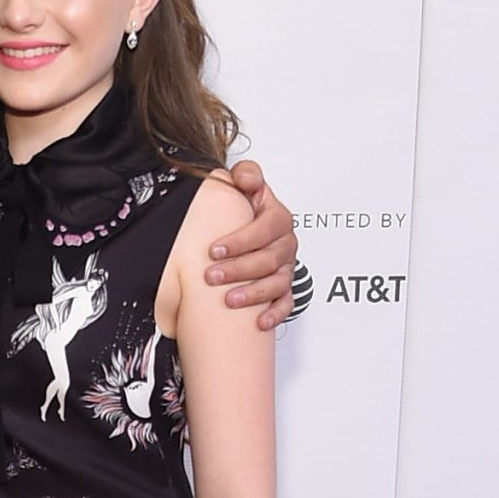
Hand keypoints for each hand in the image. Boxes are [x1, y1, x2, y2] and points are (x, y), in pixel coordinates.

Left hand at [207, 160, 296, 329]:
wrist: (245, 227)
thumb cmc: (243, 209)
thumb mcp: (244, 185)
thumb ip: (246, 175)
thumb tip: (247, 178)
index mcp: (278, 218)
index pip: (266, 228)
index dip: (241, 239)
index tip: (214, 249)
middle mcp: (285, 243)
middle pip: (269, 258)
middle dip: (239, 269)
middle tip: (211, 276)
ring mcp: (286, 267)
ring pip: (277, 282)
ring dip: (254, 293)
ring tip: (229, 300)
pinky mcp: (284, 288)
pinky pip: (287, 303)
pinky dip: (276, 313)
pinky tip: (261, 322)